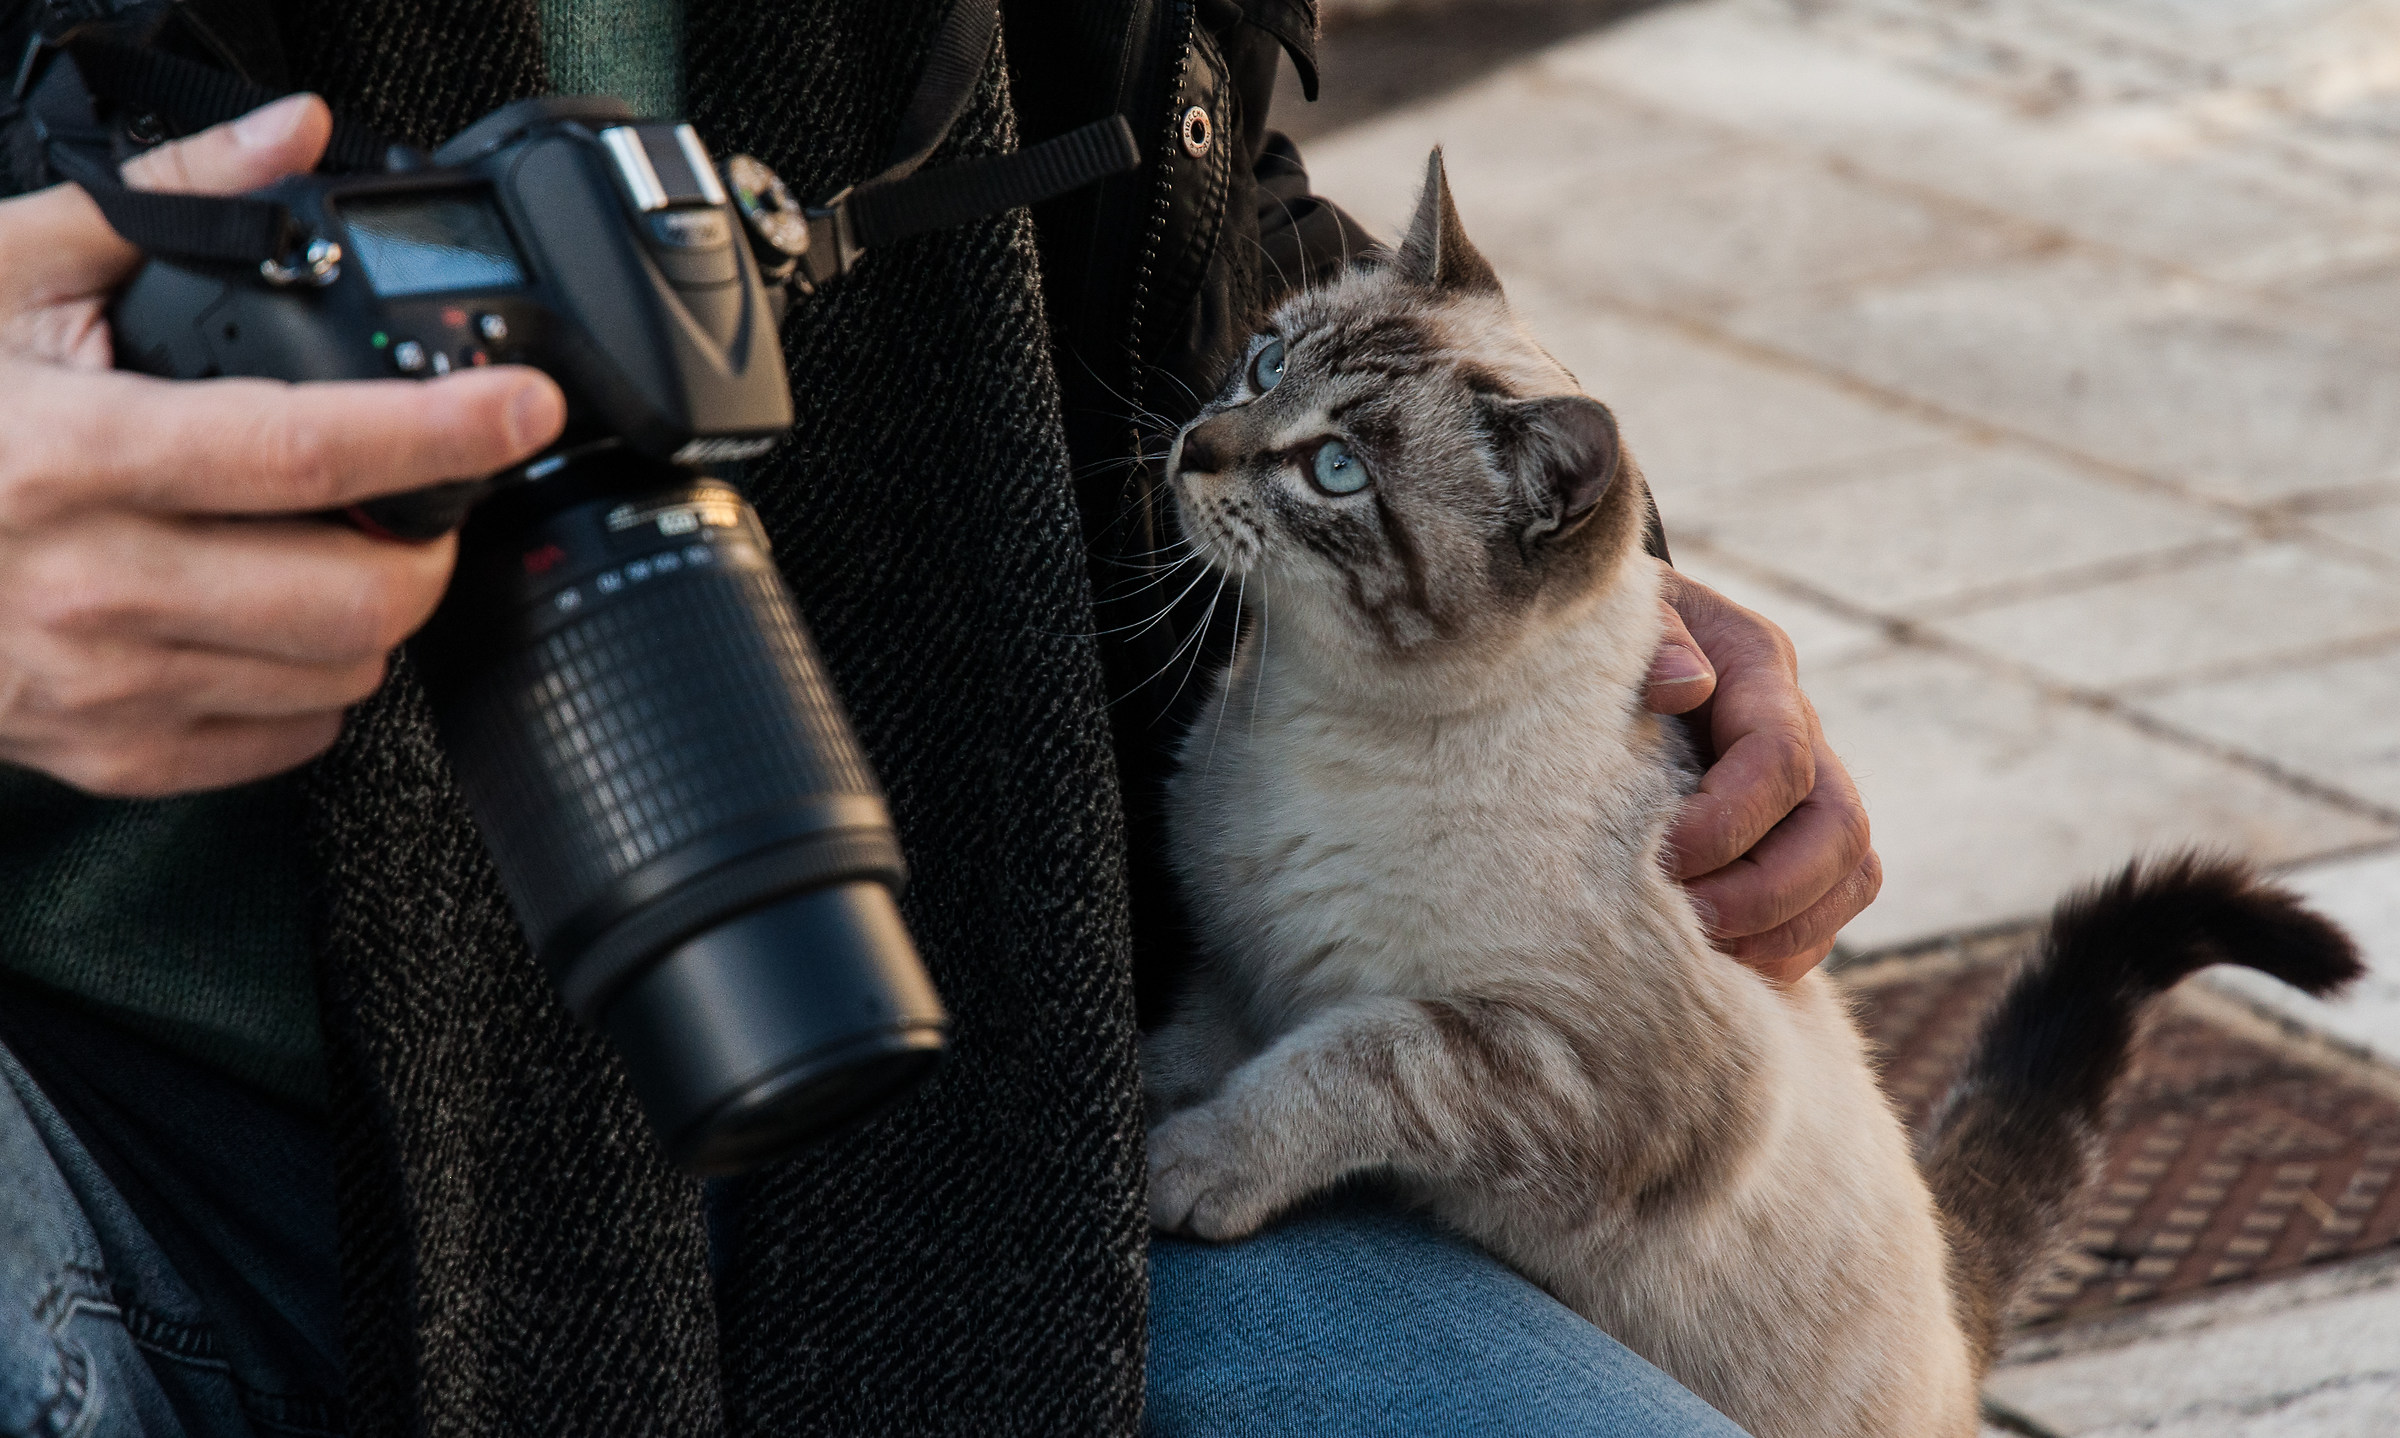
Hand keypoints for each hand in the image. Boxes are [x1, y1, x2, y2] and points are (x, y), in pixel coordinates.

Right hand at [0, 95, 564, 796]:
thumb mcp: (2, 270)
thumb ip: (170, 200)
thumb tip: (295, 131)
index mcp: (73, 454)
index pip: (306, 452)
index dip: (440, 431)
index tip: (525, 406)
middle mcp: (92, 586)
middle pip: (354, 598)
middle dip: (430, 547)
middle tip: (427, 497)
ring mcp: (98, 687)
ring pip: (336, 677)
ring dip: (375, 613)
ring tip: (340, 548)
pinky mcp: (101, 753)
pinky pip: (281, 742)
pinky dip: (313, 684)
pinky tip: (273, 621)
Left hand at [1644, 570, 1880, 983]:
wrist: (1608, 639)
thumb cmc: (1605, 630)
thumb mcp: (1620, 613)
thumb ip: (1652, 638)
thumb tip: (1683, 686)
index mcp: (1756, 670)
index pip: (1781, 757)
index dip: (1729, 820)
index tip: (1659, 855)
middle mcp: (1801, 733)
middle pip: (1840, 830)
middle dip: (1767, 893)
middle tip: (1686, 921)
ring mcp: (1805, 793)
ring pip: (1848, 878)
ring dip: (1781, 932)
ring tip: (1699, 953)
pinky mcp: (1790, 843)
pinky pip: (1824, 913)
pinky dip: (1781, 952)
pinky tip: (1714, 965)